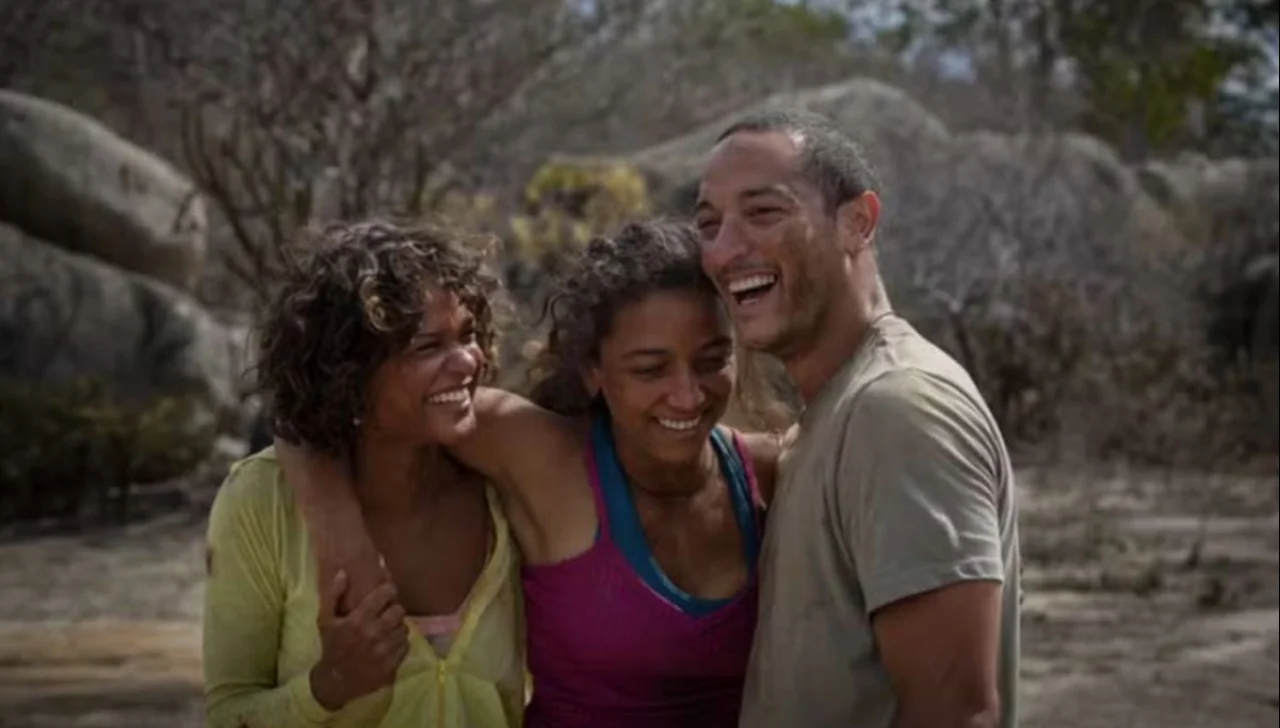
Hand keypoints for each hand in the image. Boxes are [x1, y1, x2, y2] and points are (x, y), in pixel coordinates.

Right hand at [309, 567, 408, 710]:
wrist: (336, 681)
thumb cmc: (331, 647)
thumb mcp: (326, 619)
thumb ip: (334, 594)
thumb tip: (344, 572)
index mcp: (358, 620)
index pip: (386, 593)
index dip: (388, 591)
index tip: (384, 594)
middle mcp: (374, 633)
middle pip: (399, 610)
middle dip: (393, 609)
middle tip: (385, 613)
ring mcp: (385, 650)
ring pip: (404, 627)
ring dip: (397, 626)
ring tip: (386, 629)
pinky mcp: (392, 664)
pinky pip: (406, 645)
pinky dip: (399, 643)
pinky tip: (388, 643)